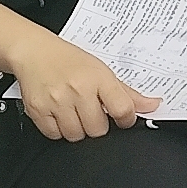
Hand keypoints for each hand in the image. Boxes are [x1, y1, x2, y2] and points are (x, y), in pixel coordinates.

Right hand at [11, 34, 160, 141]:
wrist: (34, 52)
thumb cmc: (69, 60)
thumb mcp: (102, 70)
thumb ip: (128, 93)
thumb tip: (152, 106)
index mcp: (98, 78)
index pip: (122, 110)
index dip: (126, 119)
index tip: (122, 118)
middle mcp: (78, 90)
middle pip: (98, 129)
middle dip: (98, 125)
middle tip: (93, 112)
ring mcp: (57, 101)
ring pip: (76, 135)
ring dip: (78, 129)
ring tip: (76, 112)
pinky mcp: (38, 110)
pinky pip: (54, 135)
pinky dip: (59, 130)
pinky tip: (60, 114)